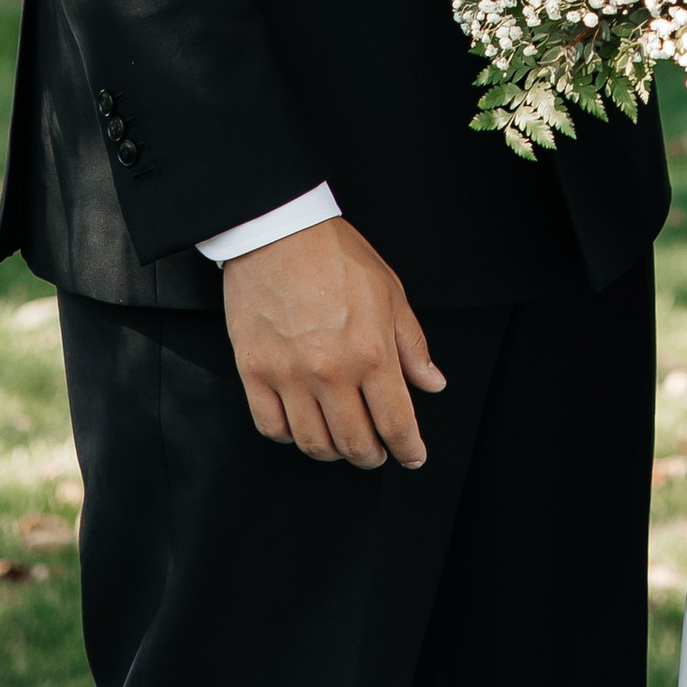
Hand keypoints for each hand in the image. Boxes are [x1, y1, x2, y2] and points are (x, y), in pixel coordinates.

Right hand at [221, 217, 445, 468]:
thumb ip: (412, 345)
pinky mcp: (254, 371)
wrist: (278, 229)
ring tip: (341, 441)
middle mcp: (331, 372)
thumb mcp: (391, 292)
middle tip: (377, 451)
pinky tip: (303, 424)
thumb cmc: (335, 254)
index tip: (412, 456)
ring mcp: (289, 375)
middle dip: (372, 456)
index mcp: (371, 352)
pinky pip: (272, 427)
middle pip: (355, 444)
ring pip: (313, 443)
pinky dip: (290, 436)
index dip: (409, 449)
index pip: (396, 423)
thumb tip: (431, 384)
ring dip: (333, 452)